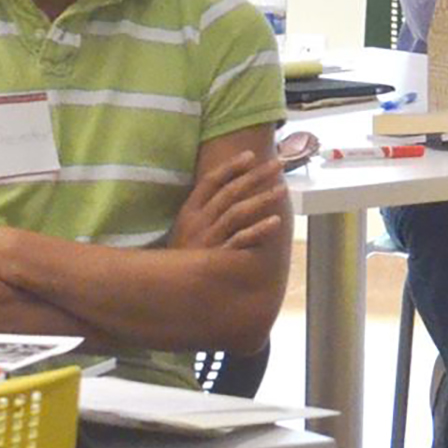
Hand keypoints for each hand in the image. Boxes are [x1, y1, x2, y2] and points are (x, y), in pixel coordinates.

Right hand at [168, 150, 286, 251]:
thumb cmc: (180, 259)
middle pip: (230, 192)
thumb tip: (229, 192)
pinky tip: (275, 221)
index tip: (250, 155)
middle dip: (256, 175)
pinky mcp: (216, 260)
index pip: (210, 181)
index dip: (230, 167)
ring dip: (262, 198)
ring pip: (237, 212)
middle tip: (279, 163)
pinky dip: (258, 231)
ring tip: (282, 188)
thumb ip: (203, 212)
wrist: (164, 292)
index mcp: (189, 212)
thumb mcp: (184, 230)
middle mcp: (198, 222)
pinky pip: (240, 242)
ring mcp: (208, 240)